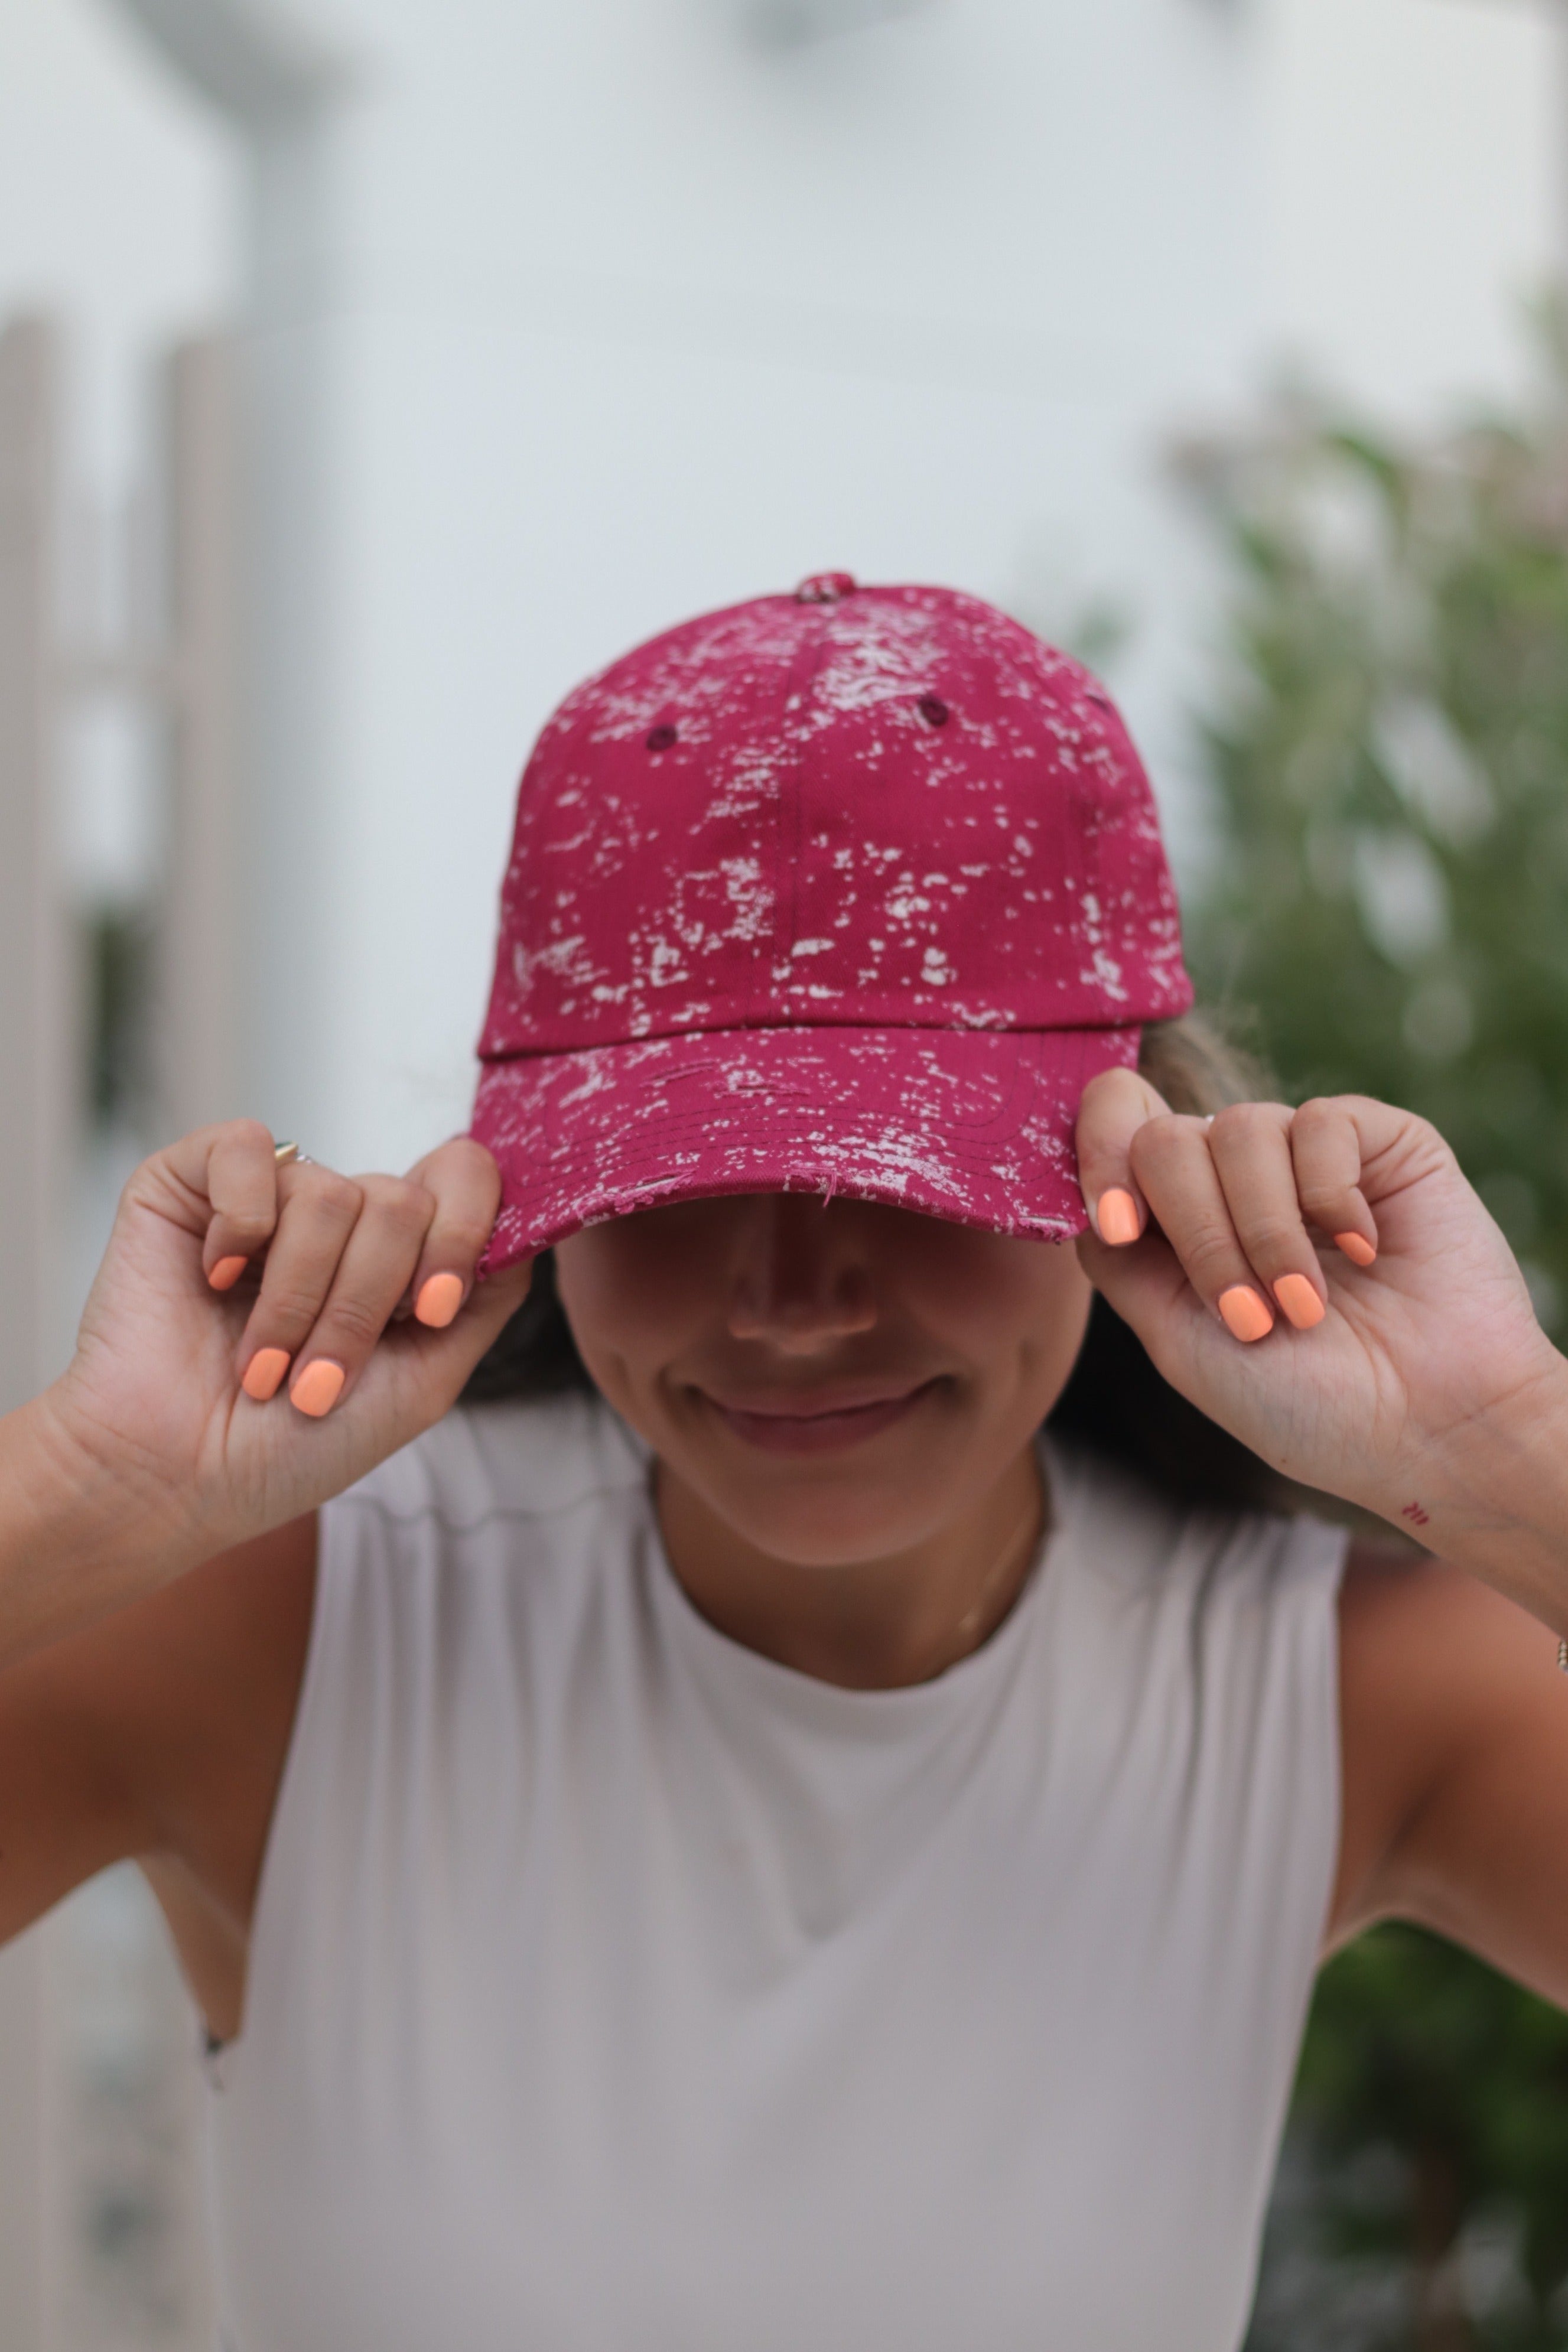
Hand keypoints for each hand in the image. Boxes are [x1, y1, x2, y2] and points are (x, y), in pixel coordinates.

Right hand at [42, 1121, 532, 1569]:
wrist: (176, 1479)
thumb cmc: (293, 1447)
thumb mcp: (423, 1383)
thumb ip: (486, 1299)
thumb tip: (528, 1224)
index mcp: (399, 1256)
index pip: (466, 1179)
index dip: (462, 1235)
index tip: (429, 1311)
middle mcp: (341, 1215)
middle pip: (402, 1201)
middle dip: (363, 1306)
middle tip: (315, 1377)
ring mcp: (269, 1194)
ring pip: (331, 1193)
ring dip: (299, 1300)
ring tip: (261, 1362)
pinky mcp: (193, 1181)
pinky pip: (251, 1149)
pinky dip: (241, 1228)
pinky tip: (215, 1281)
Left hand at [1073, 1072, 1567, 1558]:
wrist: (1426, 1429)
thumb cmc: (1304, 1403)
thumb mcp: (1178, 1341)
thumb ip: (1119, 1260)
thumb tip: (1078, 1192)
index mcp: (1176, 1220)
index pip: (1112, 1131)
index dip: (1098, 1159)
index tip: (1119, 1225)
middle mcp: (1232, 1177)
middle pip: (1164, 1137)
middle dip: (1197, 1232)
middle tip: (1250, 1315)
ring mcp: (1304, 1153)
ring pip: (1238, 1129)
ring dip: (1265, 1233)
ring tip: (1307, 1306)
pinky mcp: (1377, 1140)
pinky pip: (1319, 1123)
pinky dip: (1331, 1199)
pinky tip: (1365, 1252)